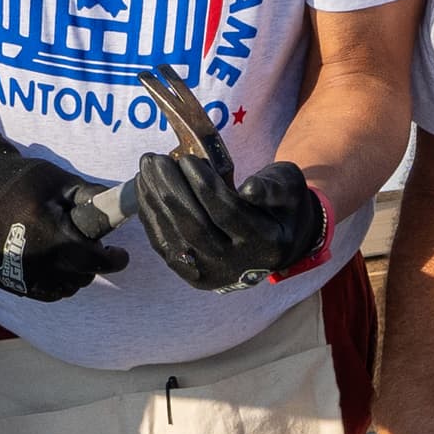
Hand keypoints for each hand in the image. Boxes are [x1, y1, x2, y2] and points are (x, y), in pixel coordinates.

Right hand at [0, 130, 126, 300]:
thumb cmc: (26, 182)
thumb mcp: (62, 182)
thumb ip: (93, 197)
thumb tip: (124, 207)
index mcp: (48, 232)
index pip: (92, 260)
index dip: (113, 260)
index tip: (120, 255)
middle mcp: (32, 258)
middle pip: (80, 277)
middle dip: (94, 264)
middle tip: (92, 247)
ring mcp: (17, 273)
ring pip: (64, 290)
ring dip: (76, 276)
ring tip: (71, 253)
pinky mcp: (7, 281)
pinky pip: (44, 293)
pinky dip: (55, 283)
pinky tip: (55, 263)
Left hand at [130, 151, 325, 290]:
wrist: (274, 245)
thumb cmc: (281, 206)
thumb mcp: (289, 189)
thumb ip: (273, 187)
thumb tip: (248, 189)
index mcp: (265, 244)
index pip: (227, 214)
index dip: (204, 187)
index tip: (187, 160)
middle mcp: (236, 265)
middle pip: (196, 227)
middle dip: (171, 191)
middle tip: (156, 160)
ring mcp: (211, 274)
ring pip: (176, 237)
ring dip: (155, 200)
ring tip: (146, 168)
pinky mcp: (191, 274)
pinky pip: (165, 245)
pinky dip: (150, 216)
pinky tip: (144, 190)